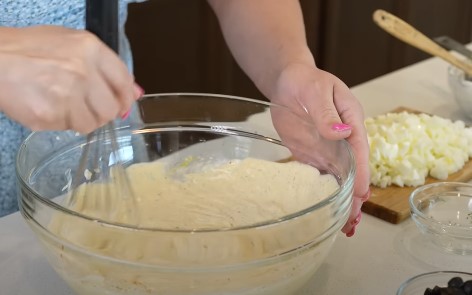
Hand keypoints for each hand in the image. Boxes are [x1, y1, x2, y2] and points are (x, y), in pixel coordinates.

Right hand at [0, 26, 142, 132]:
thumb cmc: (30, 49)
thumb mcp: (71, 43)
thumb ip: (106, 67)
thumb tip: (136, 93)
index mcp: (90, 49)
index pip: (124, 81)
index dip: (126, 97)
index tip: (124, 105)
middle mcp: (82, 71)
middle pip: (111, 108)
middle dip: (103, 113)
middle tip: (88, 108)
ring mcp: (66, 95)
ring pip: (91, 123)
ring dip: (81, 119)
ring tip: (63, 105)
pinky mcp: (49, 115)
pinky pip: (67, 128)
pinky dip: (60, 123)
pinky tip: (47, 107)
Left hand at [269, 62, 369, 236]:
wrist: (287, 81)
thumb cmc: (305, 80)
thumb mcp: (316, 90)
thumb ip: (327, 113)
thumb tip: (341, 132)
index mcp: (351, 120)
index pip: (359, 150)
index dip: (361, 173)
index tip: (361, 194)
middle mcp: (343, 139)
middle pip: (352, 170)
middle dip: (354, 195)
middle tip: (352, 221)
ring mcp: (327, 148)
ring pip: (339, 177)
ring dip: (342, 200)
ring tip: (345, 226)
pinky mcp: (311, 153)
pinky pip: (320, 175)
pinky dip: (324, 193)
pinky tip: (325, 210)